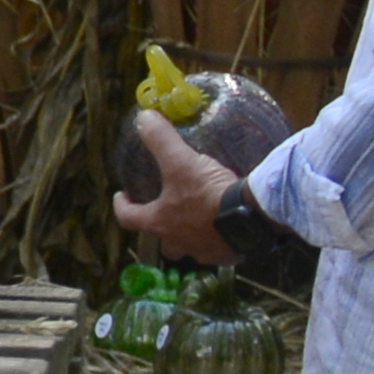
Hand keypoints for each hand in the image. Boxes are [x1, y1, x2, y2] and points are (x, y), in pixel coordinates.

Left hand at [117, 108, 239, 264]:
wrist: (251, 217)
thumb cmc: (208, 194)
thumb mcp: (181, 162)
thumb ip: (161, 140)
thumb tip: (144, 118)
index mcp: (159, 223)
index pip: (128, 218)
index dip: (122, 206)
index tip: (122, 196)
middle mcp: (177, 242)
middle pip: (161, 240)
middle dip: (160, 226)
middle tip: (165, 211)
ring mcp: (203, 251)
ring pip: (190, 247)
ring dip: (190, 234)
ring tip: (197, 217)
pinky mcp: (227, 254)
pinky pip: (218, 248)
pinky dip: (218, 238)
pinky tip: (226, 225)